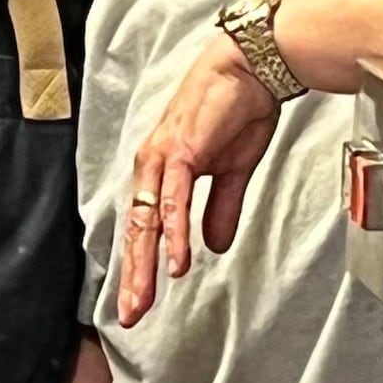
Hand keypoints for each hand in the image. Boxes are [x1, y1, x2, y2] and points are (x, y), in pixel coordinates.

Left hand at [118, 33, 280, 325]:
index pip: (146, 227)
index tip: (141, 302)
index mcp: (162, 171)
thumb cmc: (239, 109)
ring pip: (149, 221)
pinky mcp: (182, 152)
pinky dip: (174, 233)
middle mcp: (153, 166)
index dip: (142, 266)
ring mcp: (163, 158)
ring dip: (146, 264)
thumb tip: (214, 246)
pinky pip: (175, 201)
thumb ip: (220, 209)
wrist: (252, 66)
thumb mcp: (232, 171)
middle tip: (130, 315)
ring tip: (144, 301)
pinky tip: (176, 261)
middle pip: (138, 231)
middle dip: (134, 277)